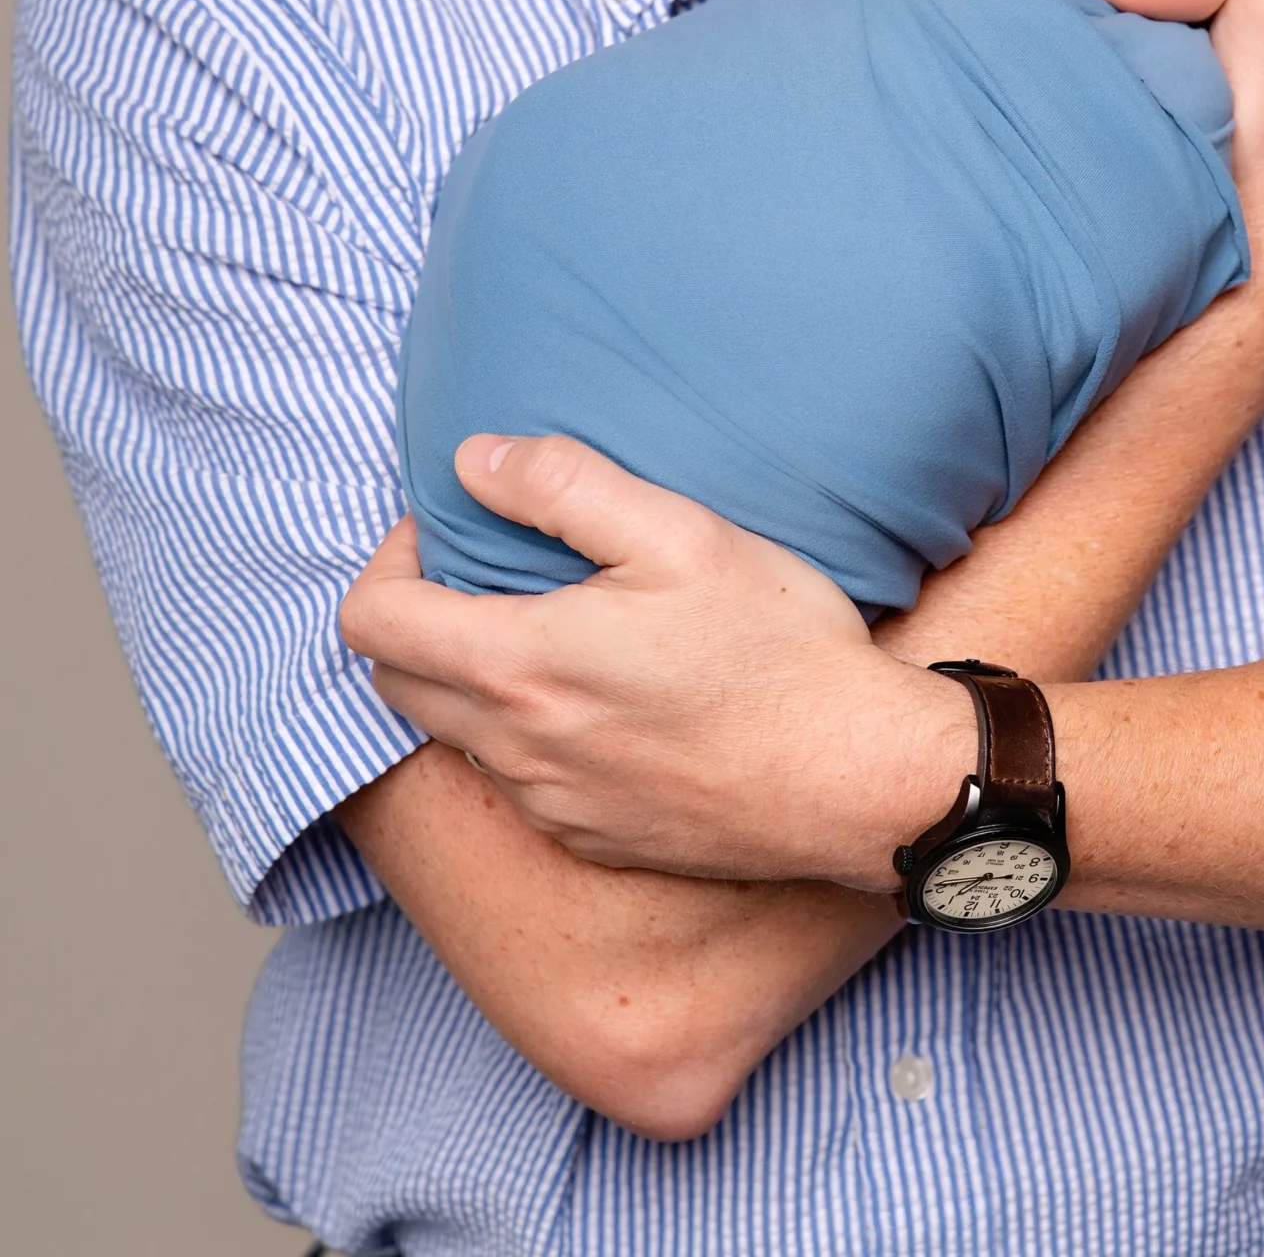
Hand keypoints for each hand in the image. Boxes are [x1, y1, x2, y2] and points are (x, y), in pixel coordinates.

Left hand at [339, 436, 974, 885]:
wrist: (854, 779)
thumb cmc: (777, 651)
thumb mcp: (681, 532)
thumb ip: (565, 486)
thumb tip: (476, 460)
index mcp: (522, 666)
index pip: (372, 622)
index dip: (388, 560)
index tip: (446, 527)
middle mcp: (517, 749)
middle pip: (395, 683)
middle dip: (415, 617)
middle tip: (487, 571)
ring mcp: (552, 806)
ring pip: (455, 736)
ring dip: (469, 678)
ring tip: (549, 627)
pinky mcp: (593, 840)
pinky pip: (518, 784)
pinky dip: (524, 735)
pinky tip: (600, 698)